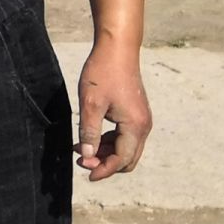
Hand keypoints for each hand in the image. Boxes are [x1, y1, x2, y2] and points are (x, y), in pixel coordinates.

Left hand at [76, 42, 152, 178]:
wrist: (118, 48)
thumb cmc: (102, 73)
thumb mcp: (90, 105)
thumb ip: (89, 133)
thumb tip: (88, 157)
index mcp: (135, 126)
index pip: (122, 159)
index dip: (103, 170)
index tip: (86, 175)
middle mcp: (143, 125)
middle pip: (128, 158)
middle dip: (106, 164)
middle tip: (81, 160)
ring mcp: (141, 119)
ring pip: (126, 149)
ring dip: (105, 153)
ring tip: (80, 149)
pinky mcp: (135, 113)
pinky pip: (124, 137)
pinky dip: (108, 142)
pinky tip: (89, 138)